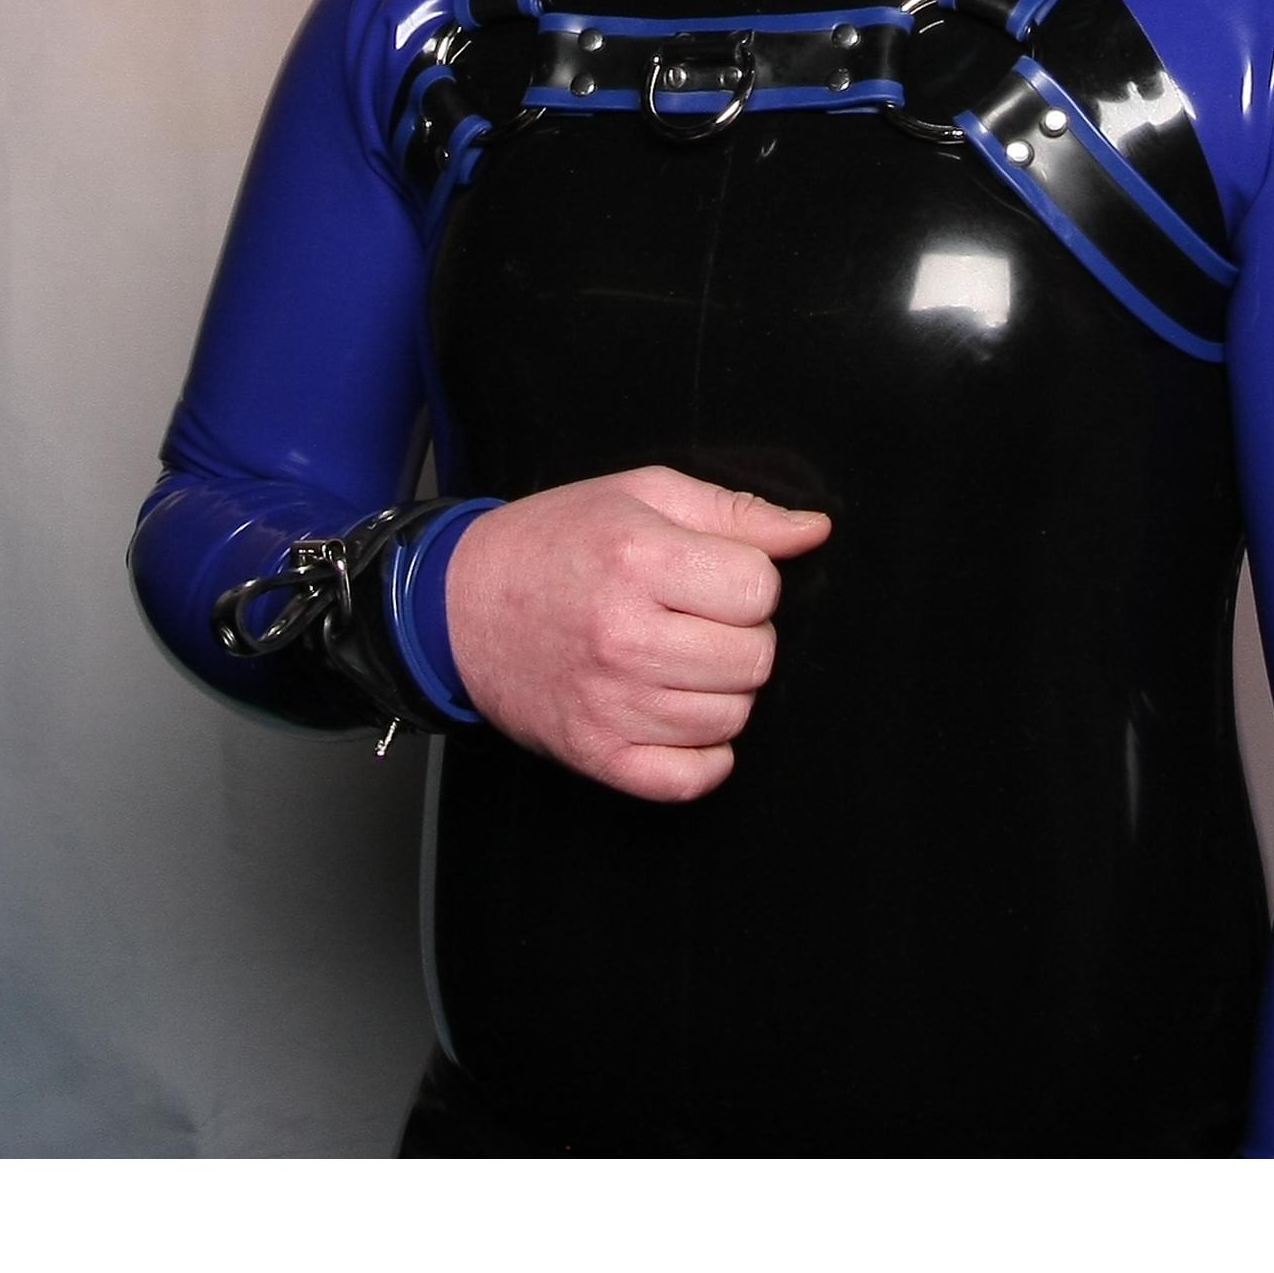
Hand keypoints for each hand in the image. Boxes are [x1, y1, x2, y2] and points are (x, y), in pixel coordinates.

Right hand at [442, 467, 831, 801]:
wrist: (458, 605)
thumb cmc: (556, 541)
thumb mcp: (641, 495)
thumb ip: (734, 513)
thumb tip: (815, 532)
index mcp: (638, 559)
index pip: (759, 588)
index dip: (748, 580)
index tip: (712, 577)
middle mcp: (624, 636)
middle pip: (755, 658)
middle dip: (740, 635)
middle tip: (695, 620)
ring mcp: (609, 704)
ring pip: (731, 717)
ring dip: (721, 691)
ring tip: (678, 660)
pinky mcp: (596, 754)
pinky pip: (693, 777)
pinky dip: (702, 754)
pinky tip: (678, 715)